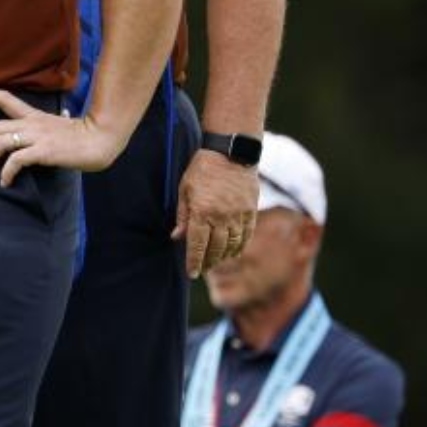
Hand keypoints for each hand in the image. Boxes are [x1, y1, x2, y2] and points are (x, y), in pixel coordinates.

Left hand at [0, 89, 123, 185]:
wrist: (101, 141)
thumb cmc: (83, 135)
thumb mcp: (62, 124)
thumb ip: (53, 122)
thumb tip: (63, 115)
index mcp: (33, 115)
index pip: (3, 98)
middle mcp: (30, 123)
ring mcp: (36, 136)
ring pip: (0, 143)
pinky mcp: (43, 151)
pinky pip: (16, 160)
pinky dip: (6, 172)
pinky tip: (5, 182)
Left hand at [174, 150, 258, 277]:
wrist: (231, 152)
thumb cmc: (202, 169)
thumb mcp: (185, 189)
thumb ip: (182, 215)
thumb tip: (176, 237)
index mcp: (202, 212)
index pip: (197, 245)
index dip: (194, 262)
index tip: (191, 273)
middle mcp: (221, 217)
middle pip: (215, 249)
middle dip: (207, 262)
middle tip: (201, 268)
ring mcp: (238, 215)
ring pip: (232, 245)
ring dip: (223, 257)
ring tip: (215, 261)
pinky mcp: (251, 211)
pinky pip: (246, 236)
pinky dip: (239, 247)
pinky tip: (233, 251)